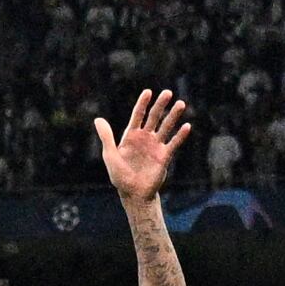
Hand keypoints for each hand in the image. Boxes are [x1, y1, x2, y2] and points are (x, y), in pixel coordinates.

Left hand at [95, 89, 192, 204]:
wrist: (133, 193)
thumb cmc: (119, 175)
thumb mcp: (110, 155)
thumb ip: (106, 137)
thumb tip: (98, 119)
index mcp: (131, 136)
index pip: (138, 115)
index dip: (143, 103)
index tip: (148, 92)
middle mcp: (145, 138)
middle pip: (154, 117)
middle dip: (160, 105)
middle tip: (167, 92)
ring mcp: (156, 146)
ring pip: (166, 127)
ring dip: (173, 116)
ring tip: (181, 104)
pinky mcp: (165, 156)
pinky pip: (174, 143)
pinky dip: (180, 135)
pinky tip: (187, 126)